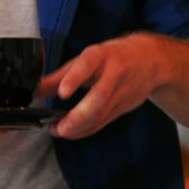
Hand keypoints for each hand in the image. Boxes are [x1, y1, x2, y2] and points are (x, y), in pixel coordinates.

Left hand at [39, 33, 165, 139]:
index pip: (88, 65)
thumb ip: (61, 75)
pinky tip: (71, 132)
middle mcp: (114, 74)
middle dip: (78, 116)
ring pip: (101, 114)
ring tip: (58, 130)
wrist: (152, 61)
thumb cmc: (113, 57)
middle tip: (58, 127)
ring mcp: (122, 92)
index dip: (74, 79)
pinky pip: (103, 122)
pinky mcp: (124, 107)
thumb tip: (36, 90)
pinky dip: (86, 130)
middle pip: (99, 97)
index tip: (62, 93)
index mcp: (102, 56)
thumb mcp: (88, 58)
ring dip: (79, 127)